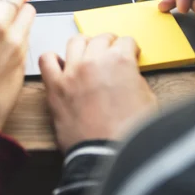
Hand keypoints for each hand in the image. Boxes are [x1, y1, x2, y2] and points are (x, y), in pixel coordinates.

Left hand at [39, 34, 156, 151]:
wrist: (108, 156)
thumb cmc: (130, 134)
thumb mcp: (148, 99)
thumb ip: (136, 79)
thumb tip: (128, 74)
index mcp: (120, 61)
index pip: (126, 41)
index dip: (130, 49)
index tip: (129, 54)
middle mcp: (94, 60)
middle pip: (101, 38)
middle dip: (109, 44)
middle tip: (111, 53)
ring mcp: (72, 72)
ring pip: (75, 41)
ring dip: (84, 45)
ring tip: (87, 54)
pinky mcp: (55, 87)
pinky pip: (46, 60)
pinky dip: (52, 59)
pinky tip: (61, 66)